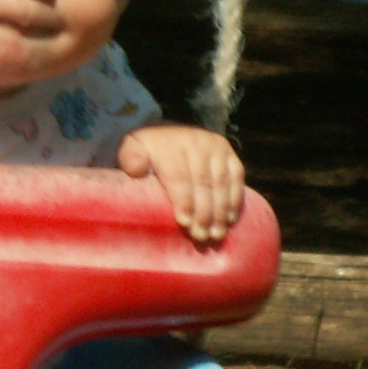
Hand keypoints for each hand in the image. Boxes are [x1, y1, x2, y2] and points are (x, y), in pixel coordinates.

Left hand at [117, 123, 245, 245]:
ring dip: (220, 211)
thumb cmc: (149, 151)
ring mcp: (215, 147)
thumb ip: (131, 157)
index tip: (185, 224)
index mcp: (171, 145)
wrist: (168, 132)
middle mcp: (196, 143)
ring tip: (217, 234)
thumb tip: (136, 170)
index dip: (184, 201)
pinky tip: (230, 218)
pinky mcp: (229, 152)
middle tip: (201, 236)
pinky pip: (237, 177)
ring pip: (221, 182)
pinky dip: (235, 199)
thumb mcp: (133, 148)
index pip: (179, 177)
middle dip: (203, 212)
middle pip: (203, 182)